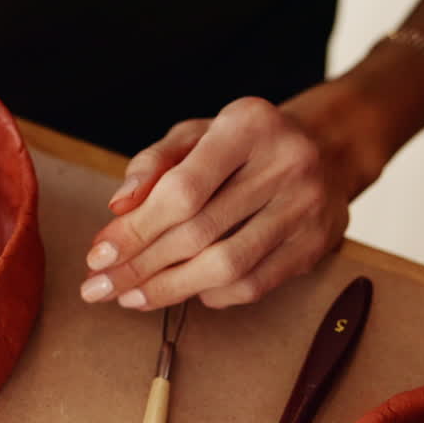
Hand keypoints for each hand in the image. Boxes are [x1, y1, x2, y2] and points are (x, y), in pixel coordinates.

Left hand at [79, 96, 355, 309]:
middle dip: (141, 266)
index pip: (182, 190)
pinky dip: (211, 294)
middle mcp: (286, 163)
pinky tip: (184, 291)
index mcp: (248, 125)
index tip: (97, 257)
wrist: (326, 149)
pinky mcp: (318, 243)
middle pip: (200, 232)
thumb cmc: (242, 145)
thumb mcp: (194, 134)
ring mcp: (308, 207)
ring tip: (131, 297)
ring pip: (227, 267)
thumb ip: (152, 165)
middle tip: (100, 287)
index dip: (136, 230)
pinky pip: (255, 284)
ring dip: (170, 289)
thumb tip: (118, 205)